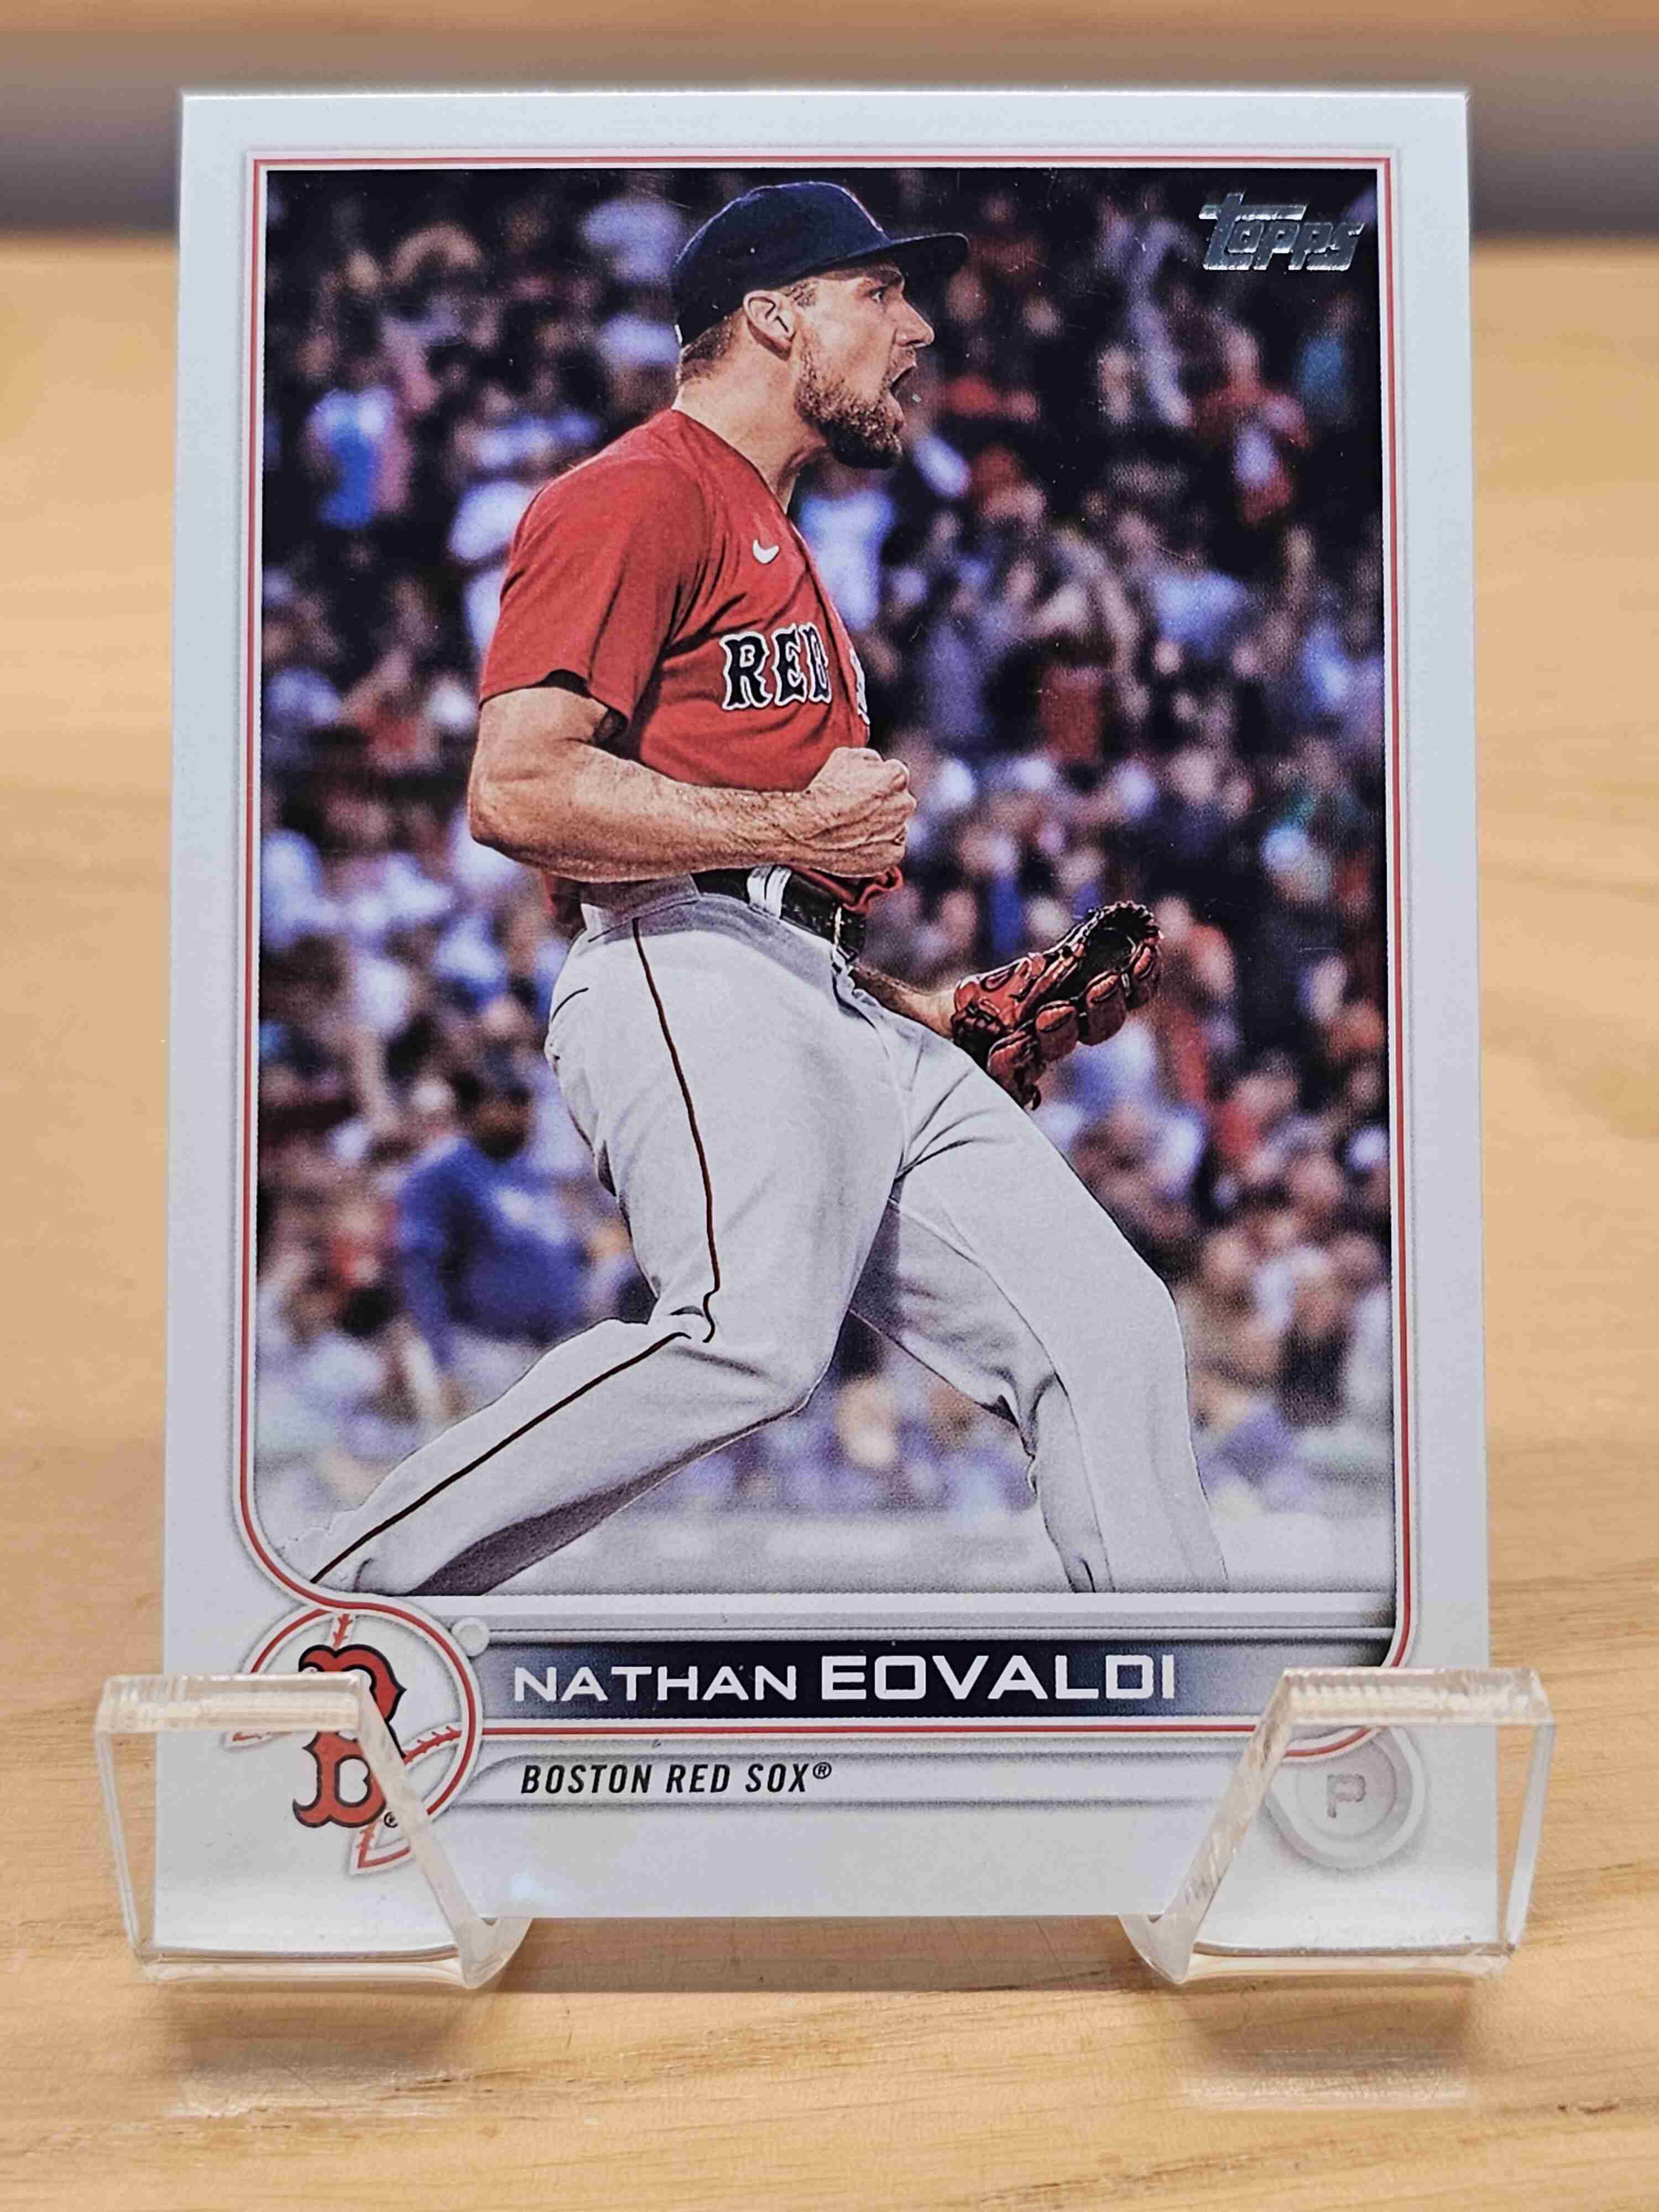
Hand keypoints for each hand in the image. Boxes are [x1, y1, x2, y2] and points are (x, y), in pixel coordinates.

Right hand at [786, 747, 915, 878]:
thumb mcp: (845, 756)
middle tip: (857, 808)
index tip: (863, 788)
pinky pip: (890, 849)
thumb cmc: (824, 792)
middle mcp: (904, 804)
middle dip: (883, 804)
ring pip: (895, 826)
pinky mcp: (892, 856)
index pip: (896, 775)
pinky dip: (878, 847)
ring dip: (881, 825)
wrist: (807, 827)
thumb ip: (871, 758)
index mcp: (897, 776)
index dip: (877, 781)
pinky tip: (858, 842)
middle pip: (898, 801)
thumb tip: (878, 764)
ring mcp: (899, 832)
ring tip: (853, 827)